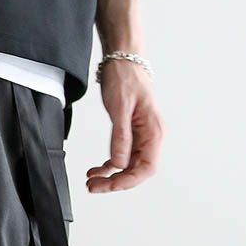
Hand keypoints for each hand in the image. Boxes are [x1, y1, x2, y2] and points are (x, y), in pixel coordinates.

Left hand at [86, 61, 163, 192]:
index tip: (109, 186)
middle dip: (115, 182)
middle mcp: (151, 136)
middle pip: (137, 170)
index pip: (147, 168)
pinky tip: (96, 170)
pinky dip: (109, 166)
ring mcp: (141, 136)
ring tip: (90, 181)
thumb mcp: (119, 108)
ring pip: (128, 166)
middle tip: (93, 187)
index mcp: (154, 131)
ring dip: (110, 177)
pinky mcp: (131, 133)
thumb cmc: (125, 77)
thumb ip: (120, 137)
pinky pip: (122, 156)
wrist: (122, 59)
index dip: (128, 181)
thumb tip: (119, 164)